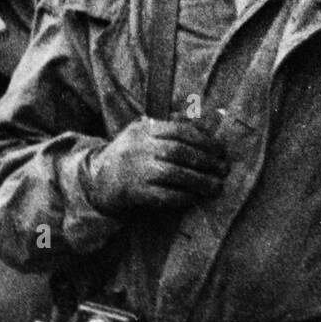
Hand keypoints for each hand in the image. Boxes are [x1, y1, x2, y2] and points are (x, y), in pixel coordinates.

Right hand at [89, 117, 228, 212]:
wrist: (97, 180)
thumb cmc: (130, 155)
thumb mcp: (144, 133)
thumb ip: (171, 128)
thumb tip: (209, 124)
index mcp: (145, 129)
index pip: (179, 130)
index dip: (204, 141)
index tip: (221, 151)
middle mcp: (139, 147)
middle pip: (178, 151)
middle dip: (206, 161)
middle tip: (223, 170)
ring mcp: (135, 170)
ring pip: (173, 173)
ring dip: (199, 181)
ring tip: (216, 186)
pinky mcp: (133, 192)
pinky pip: (162, 195)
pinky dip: (182, 196)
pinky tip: (195, 197)